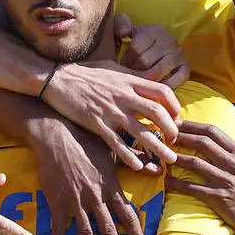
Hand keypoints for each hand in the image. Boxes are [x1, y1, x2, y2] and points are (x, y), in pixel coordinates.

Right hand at [28, 119, 151, 234]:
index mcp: (111, 187)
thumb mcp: (113, 151)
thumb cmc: (86, 140)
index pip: (128, 216)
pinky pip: (58, 228)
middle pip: (109, 230)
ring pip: (86, 233)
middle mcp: (95, 198)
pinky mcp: (57, 202)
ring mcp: (76, 202)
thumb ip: (136, 162)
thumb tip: (159, 168)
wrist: (55, 135)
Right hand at [43, 61, 179, 170]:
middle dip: (171, 129)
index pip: (162, 92)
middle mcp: (123, 96)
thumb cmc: (85, 74)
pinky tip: (138, 165)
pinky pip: (117, 143)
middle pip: (156, 113)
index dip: (174, 106)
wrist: (57, 79)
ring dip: (158, 147)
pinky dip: (129, 156)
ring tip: (169, 159)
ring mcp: (110, 111)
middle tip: (175, 141)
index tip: (177, 118)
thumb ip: (131, 77)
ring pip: (140, 131)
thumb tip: (149, 80)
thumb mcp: (113, 69)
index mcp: (129, 81)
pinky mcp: (96, 123)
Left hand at [114, 14, 190, 87]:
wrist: (159, 50)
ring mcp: (179, 54)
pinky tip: (154, 86)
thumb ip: (120, 24)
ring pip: (158, 71)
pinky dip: (164, 85)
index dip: (126, 59)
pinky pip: (176, 80)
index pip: (136, 48)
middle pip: (145, 61)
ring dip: (145, 79)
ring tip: (139, 81)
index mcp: (155, 30)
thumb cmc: (139, 42)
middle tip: (129, 75)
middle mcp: (169, 40)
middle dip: (133, 70)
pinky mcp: (186, 68)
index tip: (122, 65)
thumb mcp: (128, 30)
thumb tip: (123, 31)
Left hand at [165, 117, 234, 234]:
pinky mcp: (219, 198)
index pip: (214, 132)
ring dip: (177, 158)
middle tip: (167, 135)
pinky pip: (193, 188)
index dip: (194, 126)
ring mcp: (225, 181)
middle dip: (182, 137)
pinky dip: (178, 183)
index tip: (179, 123)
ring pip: (195, 164)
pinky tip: (167, 180)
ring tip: (164, 154)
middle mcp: (233, 164)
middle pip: (202, 143)